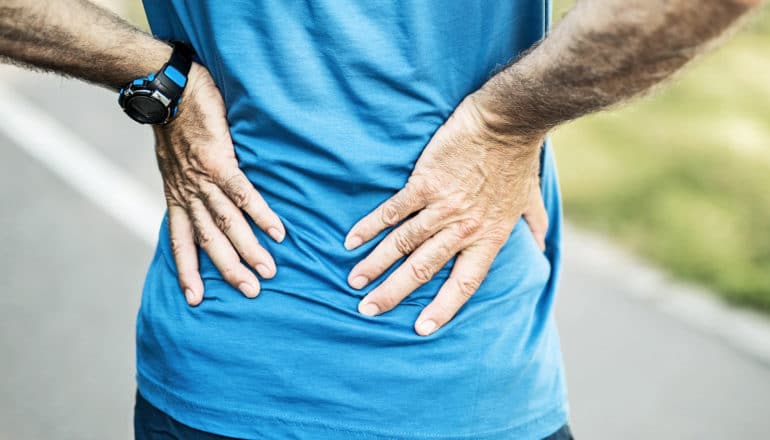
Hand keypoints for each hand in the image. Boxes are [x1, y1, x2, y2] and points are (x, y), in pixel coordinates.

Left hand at [153, 63, 285, 305]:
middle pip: (210, 241)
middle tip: (251, 292)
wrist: (168, 90)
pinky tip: (278, 232)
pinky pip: (243, 193)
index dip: (187, 271)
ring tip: (269, 270)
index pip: (181, 242)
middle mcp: (188, 194)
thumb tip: (206, 202)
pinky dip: (261, 214)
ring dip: (249, 249)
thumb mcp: (173, 162)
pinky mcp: (220, 161)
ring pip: (227, 223)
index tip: (195, 300)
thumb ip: (189, 184)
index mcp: (177, 196)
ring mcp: (204, 179)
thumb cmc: (175, 123)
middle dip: (229, 270)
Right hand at [344, 93, 546, 335]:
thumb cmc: (518, 159)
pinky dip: (370, 227)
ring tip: (355, 282)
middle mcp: (463, 228)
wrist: (506, 122)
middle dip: (392, 293)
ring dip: (375, 265)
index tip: (422, 329)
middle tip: (368, 310)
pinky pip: (393, 212)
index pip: (464, 283)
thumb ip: (533, 225)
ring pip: (402, 244)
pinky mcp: (424, 184)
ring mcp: (441, 206)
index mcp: (488, 237)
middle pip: (422, 269)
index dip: (443, 307)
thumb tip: (543, 246)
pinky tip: (352, 241)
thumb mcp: (529, 199)